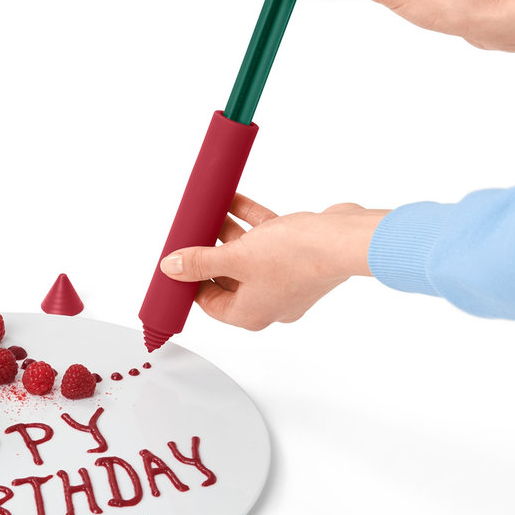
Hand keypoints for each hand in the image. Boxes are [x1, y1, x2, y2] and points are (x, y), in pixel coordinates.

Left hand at [159, 194, 388, 330]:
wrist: (343, 239)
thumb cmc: (296, 258)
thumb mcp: (235, 258)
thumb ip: (200, 262)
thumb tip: (171, 268)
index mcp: (250, 313)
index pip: (209, 303)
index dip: (190, 282)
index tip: (177, 263)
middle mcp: (268, 300)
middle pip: (227, 277)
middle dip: (209, 251)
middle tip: (191, 233)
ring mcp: (285, 278)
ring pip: (247, 255)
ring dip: (228, 233)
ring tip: (209, 211)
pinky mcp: (298, 256)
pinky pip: (266, 239)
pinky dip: (250, 222)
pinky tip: (233, 201)